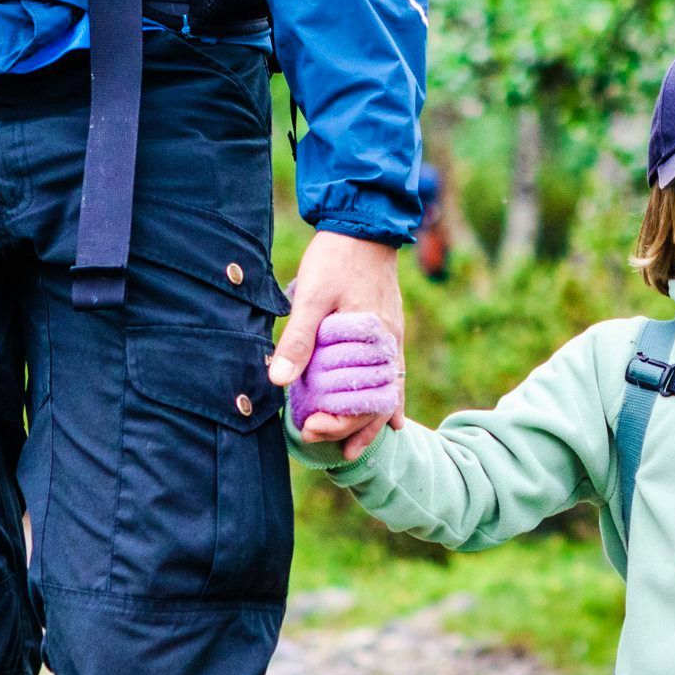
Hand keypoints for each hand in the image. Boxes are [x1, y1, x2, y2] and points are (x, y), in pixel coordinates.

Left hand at [272, 230, 404, 459]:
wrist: (363, 225)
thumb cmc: (335, 258)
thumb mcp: (311, 296)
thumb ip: (298, 338)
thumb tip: (279, 380)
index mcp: (373, 341)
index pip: (360, 400)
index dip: (337, 421)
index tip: (310, 429)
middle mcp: (389, 347)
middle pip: (375, 403)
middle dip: (348, 428)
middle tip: (318, 439)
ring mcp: (392, 341)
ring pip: (387, 394)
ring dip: (369, 423)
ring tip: (352, 450)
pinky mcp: (389, 333)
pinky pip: (394, 376)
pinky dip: (390, 401)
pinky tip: (389, 422)